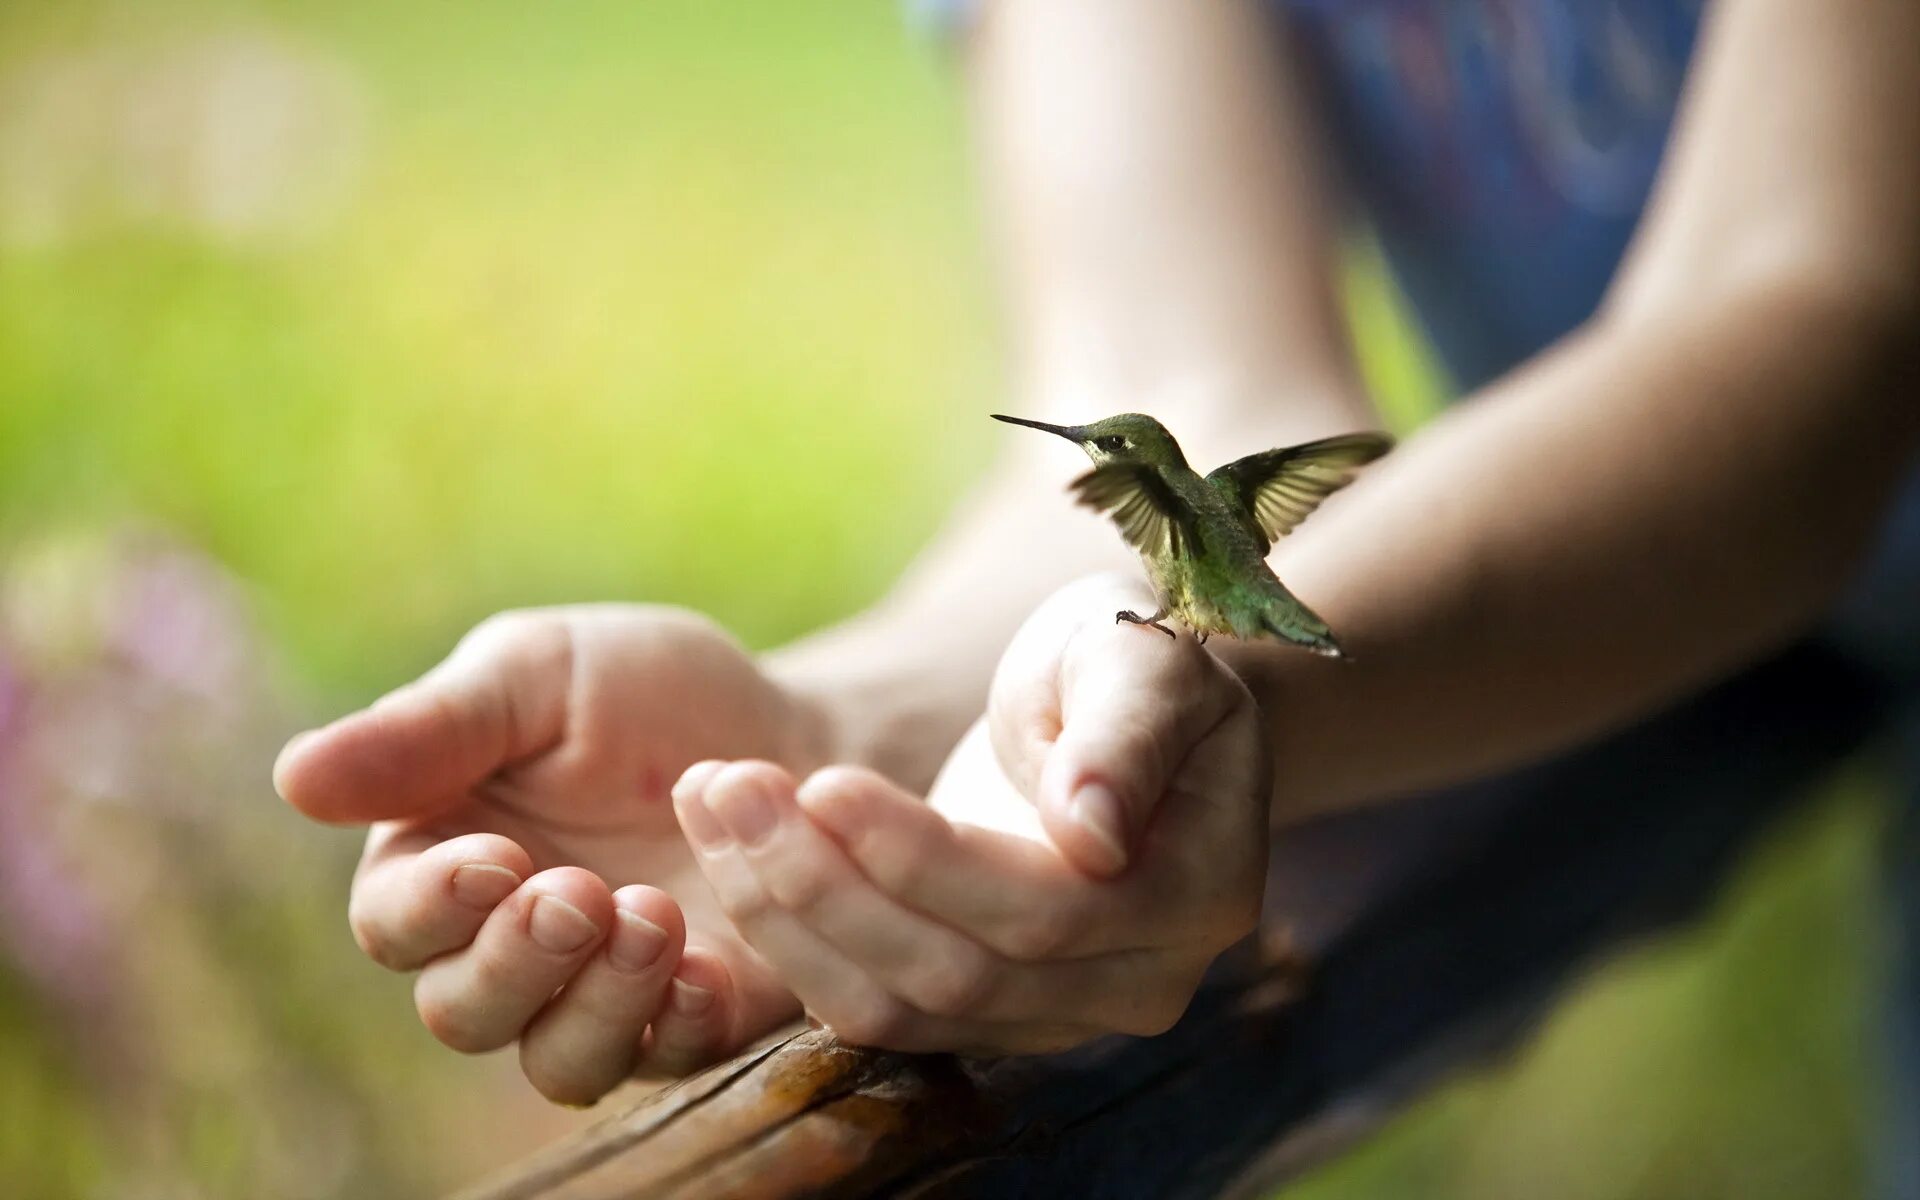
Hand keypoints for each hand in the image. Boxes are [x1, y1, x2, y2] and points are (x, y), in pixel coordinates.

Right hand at [274, 605, 826, 1103]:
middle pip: (464, 1011)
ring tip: (652, 916)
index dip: (431, 906)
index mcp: (448, 861)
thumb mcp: (539, 673)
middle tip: (578, 895)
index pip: (396, 922)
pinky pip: (668, 1061)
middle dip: (514, 963)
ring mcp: (607, 995)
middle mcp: (512, 949)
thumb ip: (430, 730)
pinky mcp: (700, 1017)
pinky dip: (678, 1024)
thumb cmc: (650, 691)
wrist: (796, 728)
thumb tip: (292, 776)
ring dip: (596, 1004)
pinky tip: (703, 969)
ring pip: (561, 1060)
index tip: (494, 860)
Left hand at [669, 575, 1270, 1053]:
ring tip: (712, 809)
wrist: (1119, 713)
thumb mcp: (1144, 660)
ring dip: (786, 916)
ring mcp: (1059, 1017)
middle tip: (730, 788)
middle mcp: (1137, 985)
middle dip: (828, 885)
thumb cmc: (1132, 665)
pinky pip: (871, 1007)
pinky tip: (730, 853)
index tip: (824, 781)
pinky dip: (790, 938)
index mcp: (1197, 897)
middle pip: (958, 974)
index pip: (1042, 910)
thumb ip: (1125, 738)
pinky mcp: (983, 1018)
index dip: (923, 859)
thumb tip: (1093, 834)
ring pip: (898, 1007)